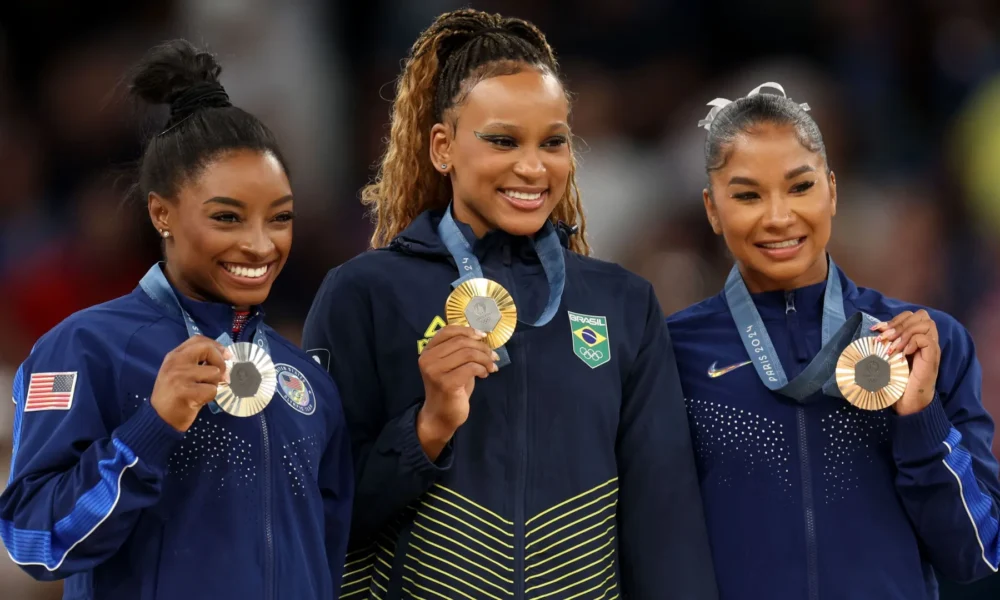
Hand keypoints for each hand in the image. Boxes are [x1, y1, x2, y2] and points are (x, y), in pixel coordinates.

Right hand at [151, 336, 230, 431]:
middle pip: (207, 349)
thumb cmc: (174, 394)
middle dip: (221, 361)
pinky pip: (212, 390)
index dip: (216, 345)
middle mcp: (176, 362)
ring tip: (202, 391)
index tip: (226, 355)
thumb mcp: (179, 372)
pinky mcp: (185, 392)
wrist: (160, 418)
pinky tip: (199, 400)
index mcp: (174, 355)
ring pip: (214, 372)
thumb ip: (196, 362)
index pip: (198, 340)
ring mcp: (180, 376)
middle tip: (223, 375)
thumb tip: (225, 357)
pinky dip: (210, 397)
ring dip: (214, 384)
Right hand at [416, 325, 498, 458]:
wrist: (441, 416)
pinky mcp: (446, 383)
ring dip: (485, 359)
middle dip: (482, 347)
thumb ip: (460, 349)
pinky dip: (482, 369)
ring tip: (491, 367)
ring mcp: (435, 371)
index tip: (483, 336)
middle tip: (493, 356)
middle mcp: (428, 359)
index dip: (468, 330)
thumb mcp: (453, 365)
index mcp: (428, 351)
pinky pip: (471, 368)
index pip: (448, 330)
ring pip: (468, 353)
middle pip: (461, 342)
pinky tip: (485, 375)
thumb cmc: (450, 388)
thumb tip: (481, 336)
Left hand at [872, 310, 940, 415]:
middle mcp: (926, 341)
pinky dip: (911, 343)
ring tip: (891, 347)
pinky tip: (900, 355)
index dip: (894, 319)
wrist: (907, 402)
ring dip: (904, 332)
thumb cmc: (896, 381)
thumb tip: (874, 329)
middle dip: (899, 323)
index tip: (877, 330)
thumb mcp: (888, 356)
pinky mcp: (932, 358)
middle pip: (921, 315)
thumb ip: (887, 342)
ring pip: (926, 323)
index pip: (912, 315)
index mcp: (916, 338)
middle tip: (884, 338)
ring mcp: (931, 349)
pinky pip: (926, 339)